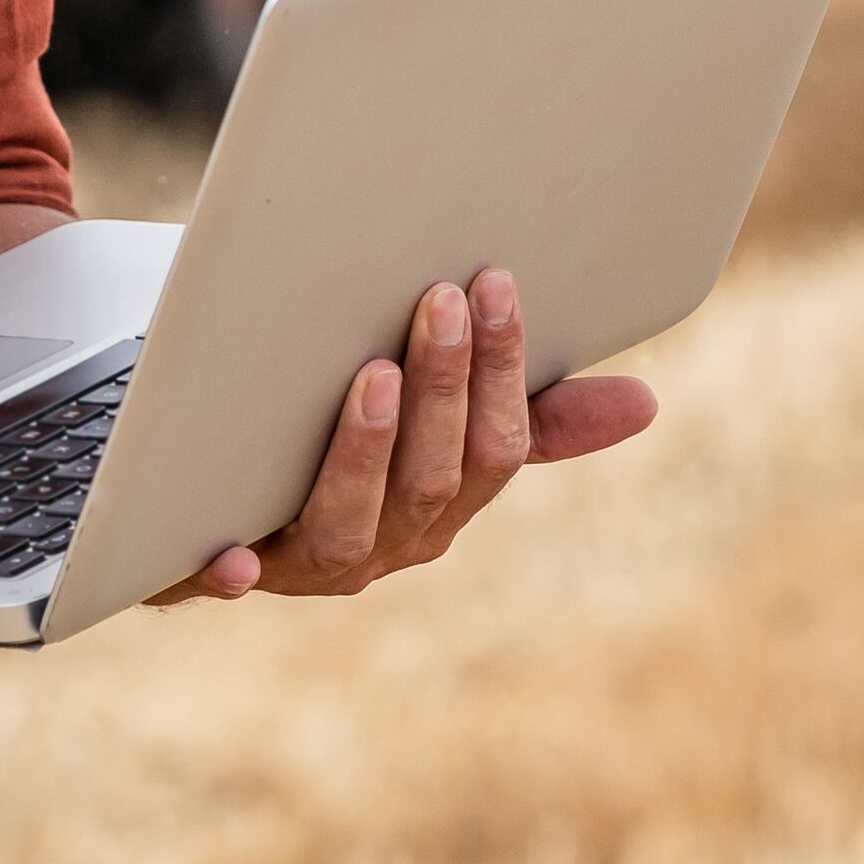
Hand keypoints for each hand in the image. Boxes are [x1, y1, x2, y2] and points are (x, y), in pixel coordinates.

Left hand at [156, 268, 654, 604]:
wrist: (217, 510)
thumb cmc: (352, 451)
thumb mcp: (446, 431)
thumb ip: (535, 419)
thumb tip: (646, 404)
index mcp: (446, 504)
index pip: (497, 449)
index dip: (502, 371)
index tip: (496, 282)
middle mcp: (388, 544)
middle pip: (431, 478)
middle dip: (443, 389)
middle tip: (438, 299)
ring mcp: (307, 565)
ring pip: (349, 524)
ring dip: (365, 453)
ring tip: (373, 377)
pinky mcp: (222, 572)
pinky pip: (226, 580)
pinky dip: (231, 571)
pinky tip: (230, 556)